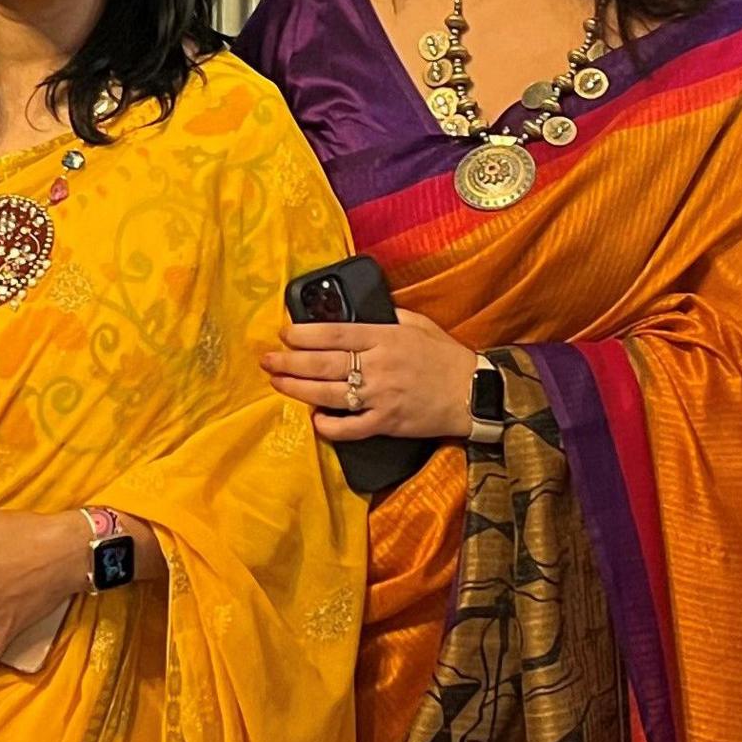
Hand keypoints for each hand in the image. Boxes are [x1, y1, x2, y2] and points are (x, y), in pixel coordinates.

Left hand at [266, 309, 479, 440]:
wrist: (474, 393)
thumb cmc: (446, 356)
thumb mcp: (419, 324)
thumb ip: (389, 317)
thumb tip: (359, 314)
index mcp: (385, 337)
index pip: (335, 333)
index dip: (304, 333)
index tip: (284, 333)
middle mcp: (378, 365)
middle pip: (323, 363)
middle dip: (289, 361)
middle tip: (266, 360)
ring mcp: (380, 396)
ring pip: (328, 394)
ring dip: (298, 389)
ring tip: (277, 383)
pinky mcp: (387, 423)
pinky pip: (350, 427)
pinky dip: (329, 425)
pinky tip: (316, 420)